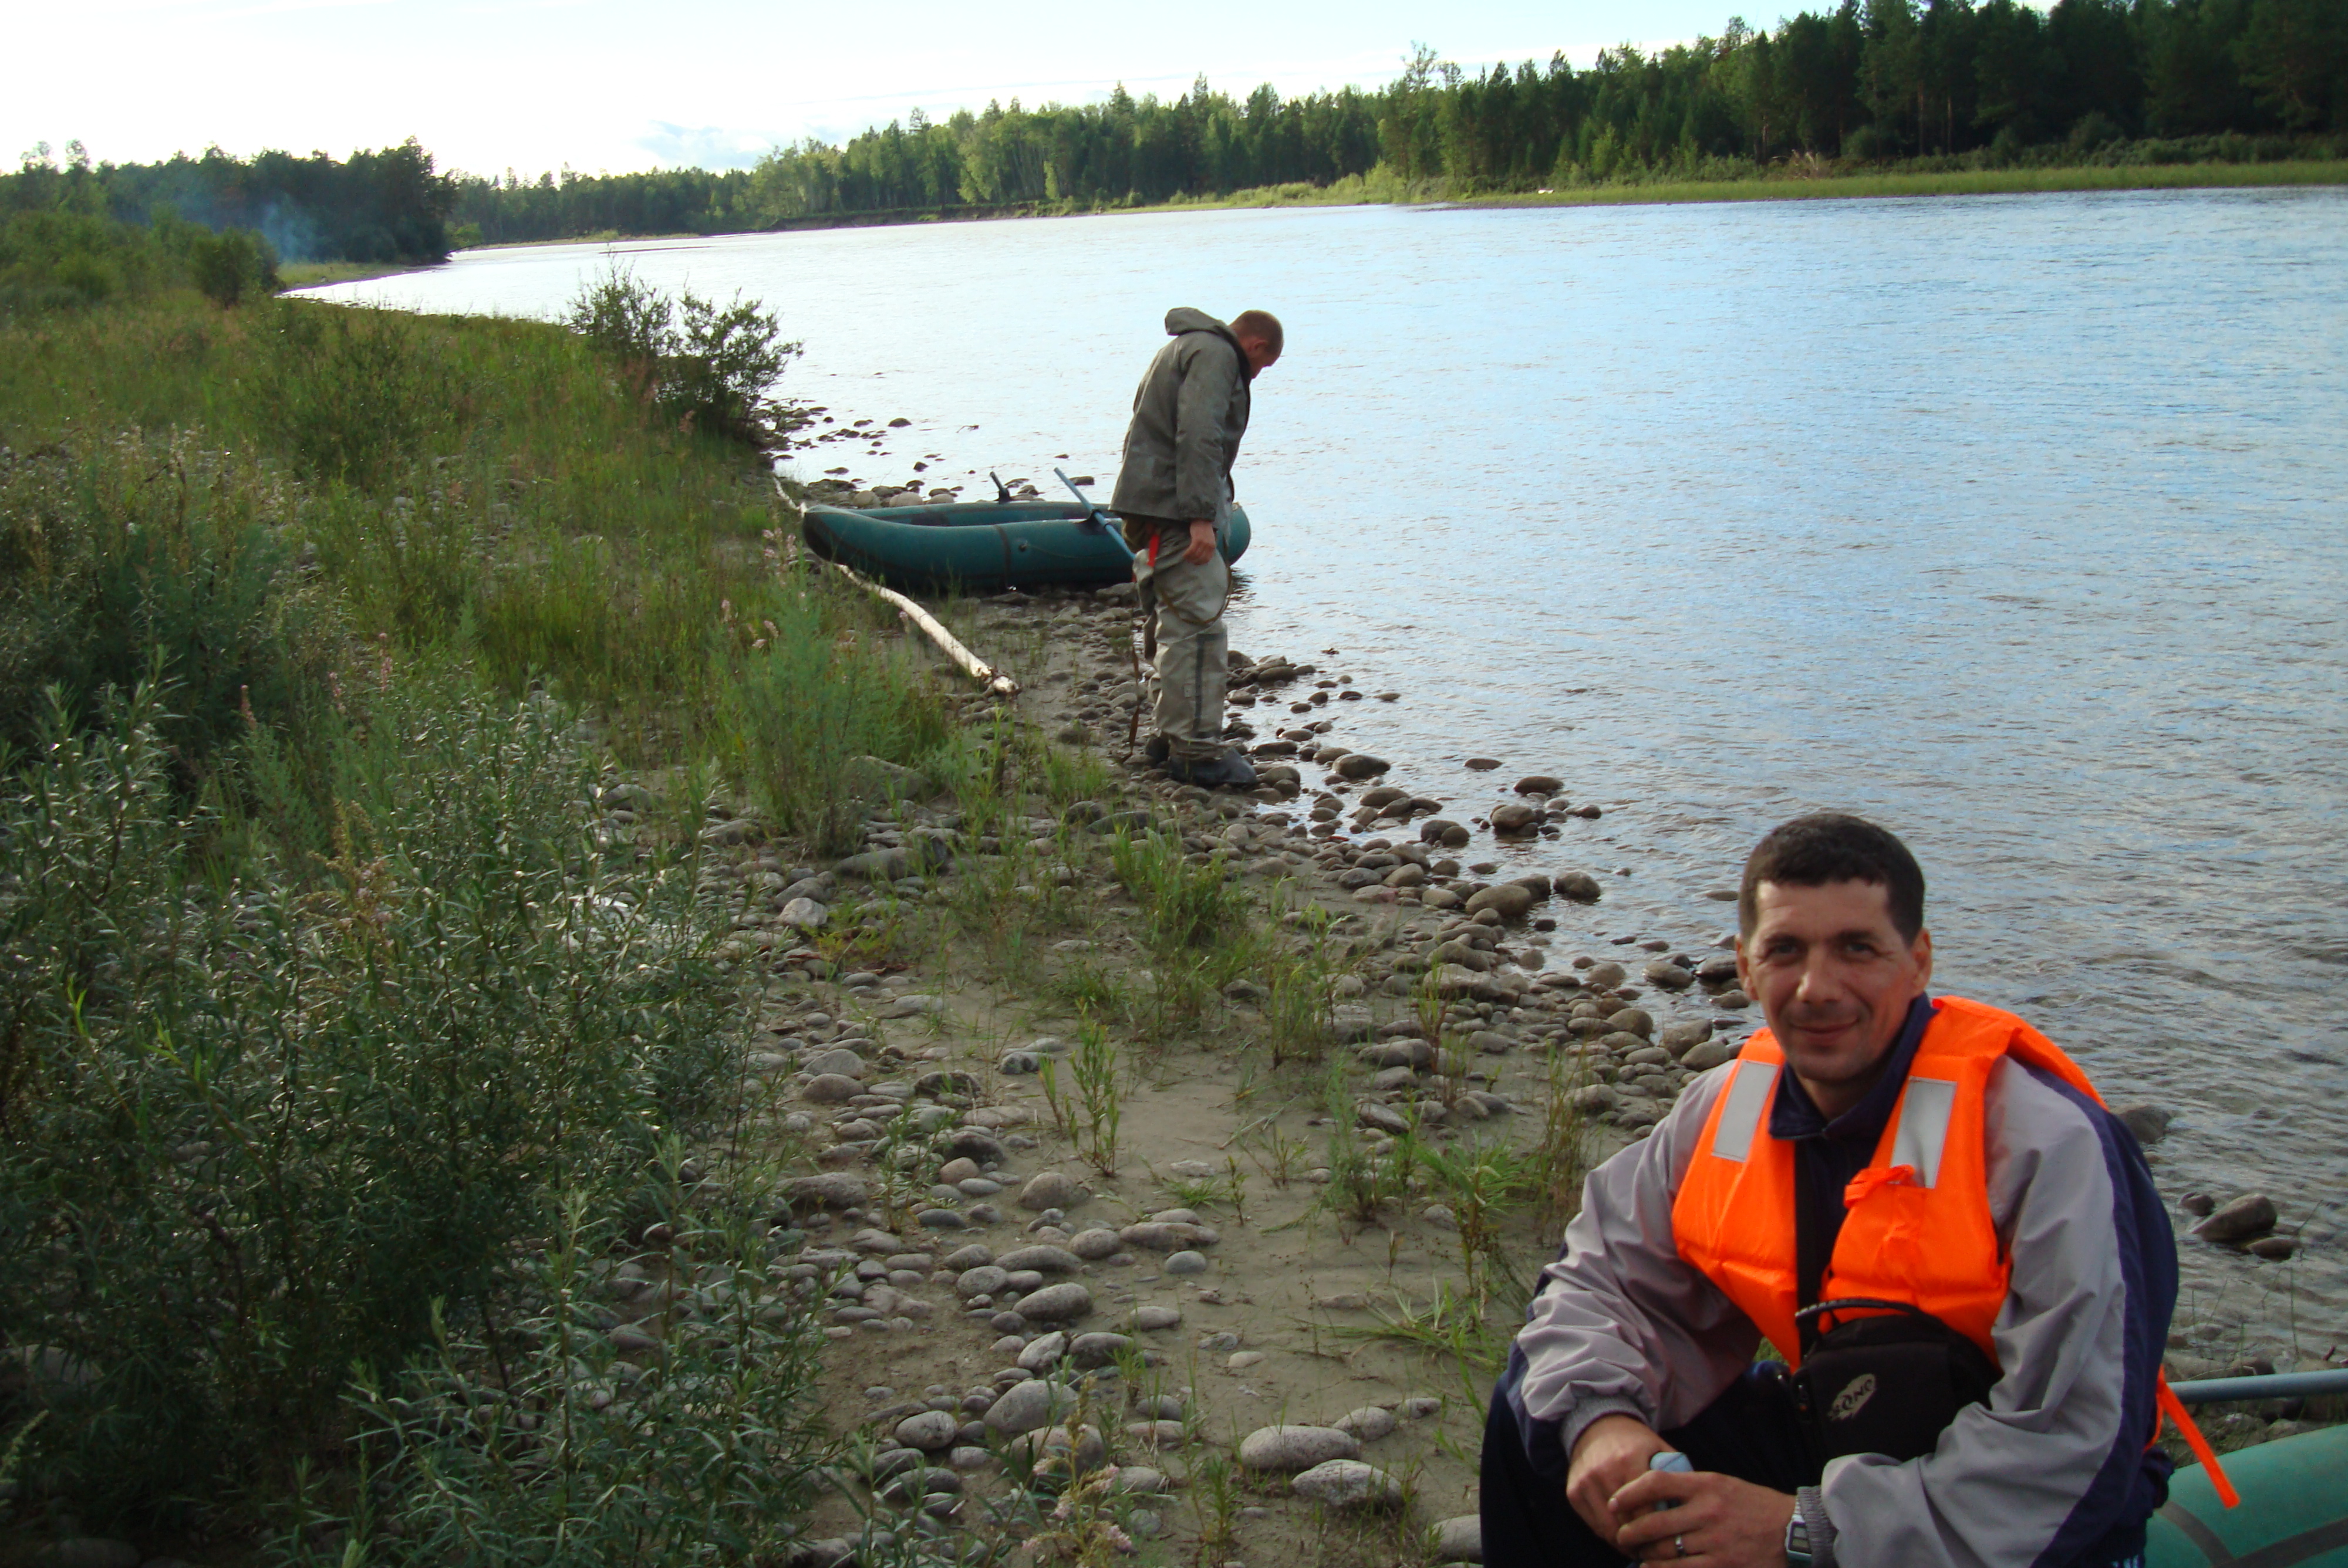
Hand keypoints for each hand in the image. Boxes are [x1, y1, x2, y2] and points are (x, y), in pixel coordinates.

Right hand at [1182, 519, 1215, 564]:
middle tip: (1189, 560)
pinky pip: (1191, 550)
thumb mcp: (1210, 539)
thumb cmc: (1205, 529)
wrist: (1202, 519)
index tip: (1195, 563)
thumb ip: (1208, 547)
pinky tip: (1184, 554)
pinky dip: (1187, 554)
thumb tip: (1202, 556)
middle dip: (1194, 561)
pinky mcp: (1197, 540)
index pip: (1207, 559)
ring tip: (1186, 557)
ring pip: (1195, 555)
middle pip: (1200, 559)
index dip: (1200, 563)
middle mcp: (1209, 546)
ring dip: (1189, 558)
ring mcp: (1203, 543)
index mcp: (1213, 546)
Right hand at [1565, 1414, 1669, 1543]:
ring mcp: (1586, 1483)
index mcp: (1630, 1461)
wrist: (1596, 1426)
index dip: (1659, 1532)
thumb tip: (1690, 1506)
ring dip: (1624, 1543)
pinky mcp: (1574, 1491)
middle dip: (1642, 1541)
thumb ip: (1676, 1473)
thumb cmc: (1635, 1442)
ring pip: (1608, 1529)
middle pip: (1627, 1523)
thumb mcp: (1659, 1448)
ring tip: (1639, 1547)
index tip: (1669, 1541)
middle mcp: (1605, 1472)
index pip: (1647, 1510)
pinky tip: (1621, 1536)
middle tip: (1655, 1548)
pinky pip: (1593, 1525)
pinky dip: (1607, 1535)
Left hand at [1610, 1468, 1795, 1566]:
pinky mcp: (1721, 1565)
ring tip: (1636, 1554)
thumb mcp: (1724, 1485)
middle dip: (1630, 1531)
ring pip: (1664, 1550)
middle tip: (1622, 1535)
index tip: (1615, 1503)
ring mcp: (1714, 1540)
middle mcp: (1708, 1511)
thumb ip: (1691, 1489)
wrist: (1793, 1530)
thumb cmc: (1755, 1506)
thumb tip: (1654, 1494)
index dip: (1629, 1493)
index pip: (1656, 1483)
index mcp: (1707, 1485)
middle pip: (1653, 1522)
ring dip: (1644, 1554)